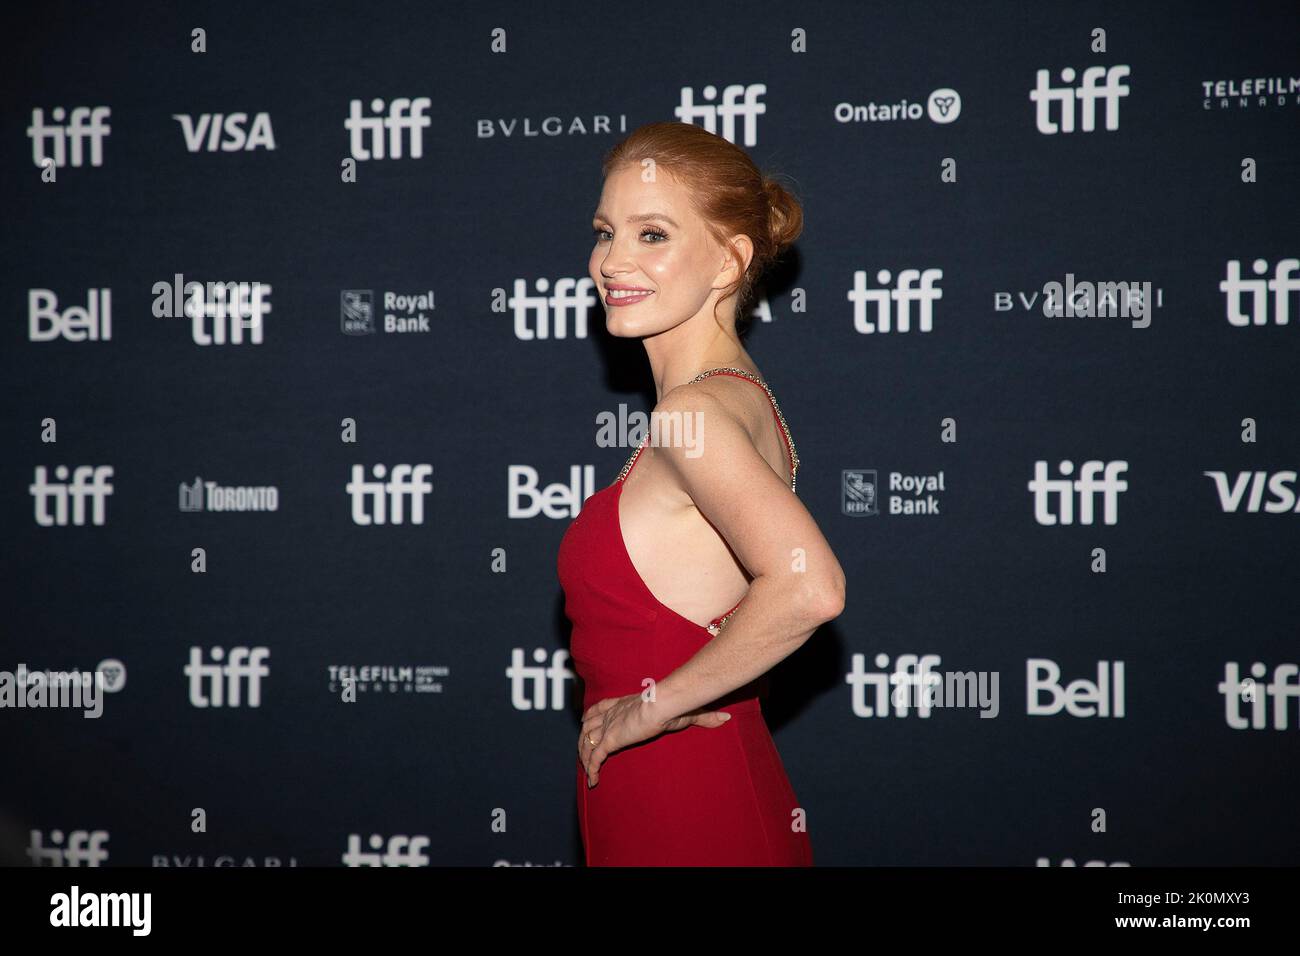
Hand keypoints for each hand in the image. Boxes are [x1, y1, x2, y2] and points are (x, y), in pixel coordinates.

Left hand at [578, 694, 731, 787]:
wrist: (663, 703)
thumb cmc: (674, 704)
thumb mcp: (687, 712)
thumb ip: (703, 717)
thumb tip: (725, 719)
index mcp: (624, 703)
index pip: (600, 707)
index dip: (592, 716)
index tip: (587, 722)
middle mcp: (612, 713)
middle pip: (588, 724)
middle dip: (584, 738)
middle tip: (584, 750)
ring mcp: (609, 726)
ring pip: (587, 741)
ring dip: (584, 755)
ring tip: (588, 769)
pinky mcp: (610, 739)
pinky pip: (594, 757)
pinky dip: (592, 769)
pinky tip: (594, 781)